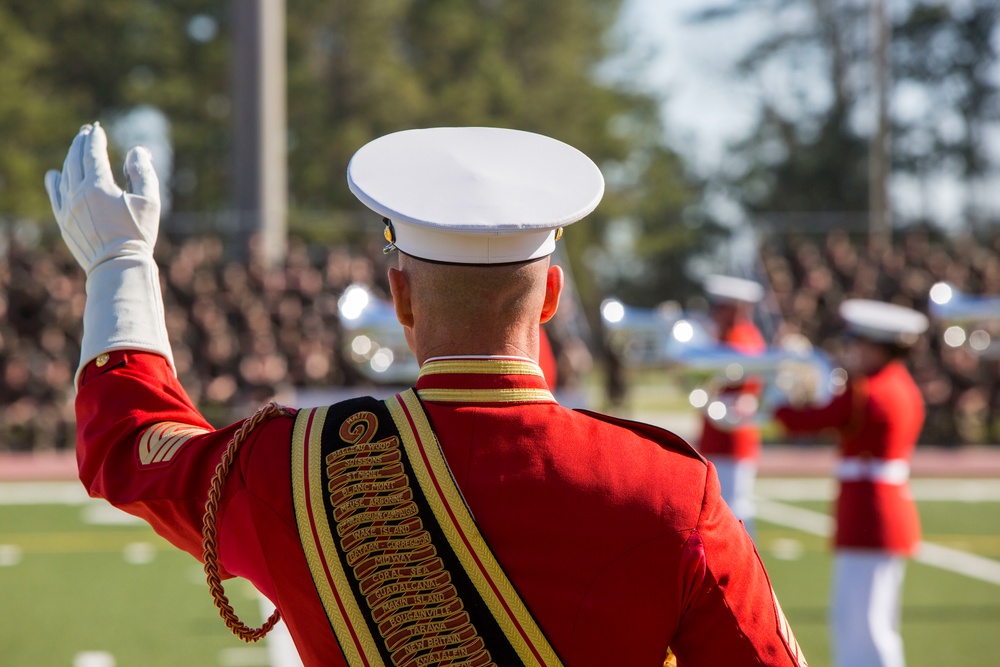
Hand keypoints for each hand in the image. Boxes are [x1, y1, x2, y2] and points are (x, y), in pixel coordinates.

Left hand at [43, 122, 173, 379]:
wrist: (118, 266)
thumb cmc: (137, 234)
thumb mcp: (149, 201)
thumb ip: (143, 172)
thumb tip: (137, 151)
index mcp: (98, 186)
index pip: (93, 153)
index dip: (95, 139)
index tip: (97, 129)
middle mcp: (78, 193)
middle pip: (75, 160)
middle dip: (80, 144)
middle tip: (86, 133)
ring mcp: (68, 208)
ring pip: (65, 175)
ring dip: (70, 159)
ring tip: (75, 150)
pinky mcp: (64, 222)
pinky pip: (55, 195)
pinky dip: (55, 181)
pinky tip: (54, 174)